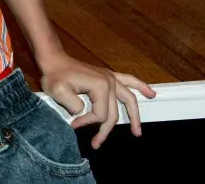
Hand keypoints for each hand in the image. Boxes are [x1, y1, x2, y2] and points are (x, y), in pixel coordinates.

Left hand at [38, 52, 155, 148]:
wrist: (53, 60)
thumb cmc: (54, 74)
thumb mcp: (59, 92)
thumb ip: (74, 107)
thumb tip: (83, 114)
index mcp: (100, 85)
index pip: (100, 114)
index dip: (87, 123)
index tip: (73, 124)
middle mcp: (109, 81)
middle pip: (113, 113)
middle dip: (104, 130)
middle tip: (96, 143)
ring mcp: (110, 78)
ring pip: (129, 100)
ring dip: (135, 116)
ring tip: (137, 132)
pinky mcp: (109, 76)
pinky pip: (130, 81)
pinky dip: (141, 87)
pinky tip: (151, 93)